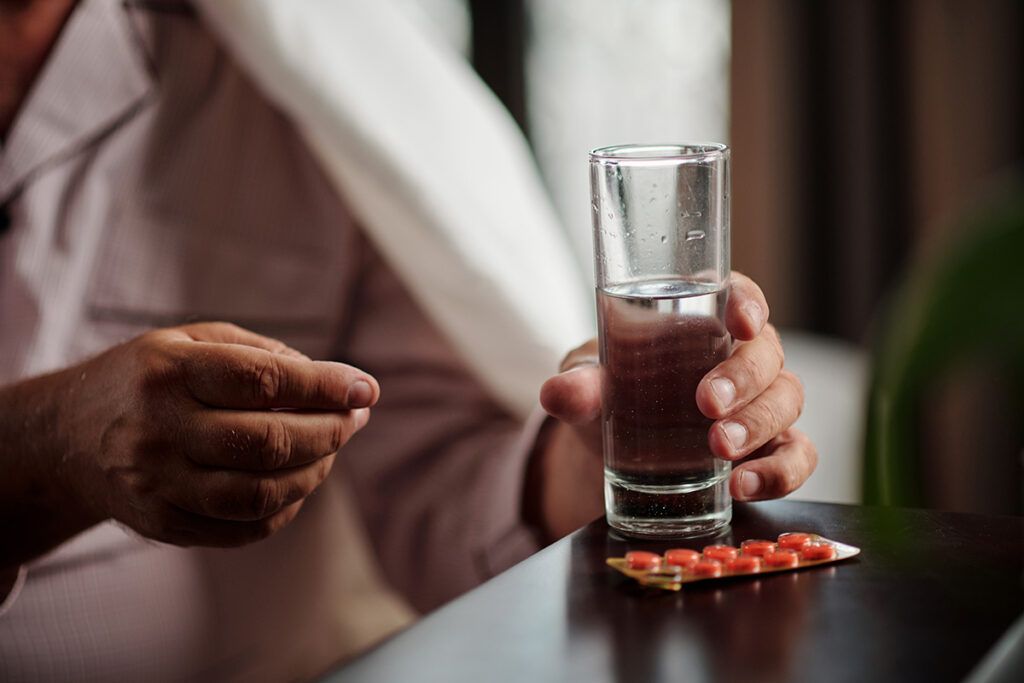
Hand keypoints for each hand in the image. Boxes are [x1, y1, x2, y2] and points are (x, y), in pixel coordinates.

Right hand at [54, 322, 376, 547]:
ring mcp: (157, 484)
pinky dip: (287, 507)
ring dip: (315, 472)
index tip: (366, 388)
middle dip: (329, 431)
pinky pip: (244, 528)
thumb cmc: (149, 379)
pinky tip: (300, 480)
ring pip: (259, 493)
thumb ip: (261, 354)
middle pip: (266, 441)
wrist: (64, 438)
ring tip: (333, 447)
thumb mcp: (190, 342)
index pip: (261, 380)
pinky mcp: (163, 523)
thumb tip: (335, 383)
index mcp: (168, 371)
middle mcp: (158, 429)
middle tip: (356, 417)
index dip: (323, 386)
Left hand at [535, 273, 816, 539]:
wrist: (613, 449)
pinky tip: (743, 485)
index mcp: (705, 320)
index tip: (739, 321)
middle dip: (742, 378)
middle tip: (706, 404)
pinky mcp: (769, 450)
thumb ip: (578, 387)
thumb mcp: (588, 386)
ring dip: (759, 425)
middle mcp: (742, 357)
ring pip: (786, 401)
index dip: (747, 303)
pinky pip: (796, 457)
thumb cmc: (610, 394)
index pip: (739, 296)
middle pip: (766, 354)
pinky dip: (779, 473)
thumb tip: (558, 393)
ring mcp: (761, 404)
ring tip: (720, 450)